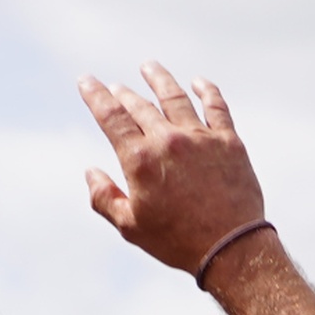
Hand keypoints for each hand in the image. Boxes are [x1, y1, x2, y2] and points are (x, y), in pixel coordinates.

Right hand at [79, 60, 265, 274]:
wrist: (228, 247)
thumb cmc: (175, 241)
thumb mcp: (130, 227)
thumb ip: (104, 198)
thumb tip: (91, 171)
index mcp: (140, 160)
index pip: (112, 117)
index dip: (96, 96)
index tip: (86, 80)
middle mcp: (168, 140)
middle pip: (140, 106)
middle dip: (124, 93)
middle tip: (116, 86)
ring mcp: (201, 137)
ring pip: (175, 97)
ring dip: (159, 80)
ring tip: (149, 67)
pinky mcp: (228, 141)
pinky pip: (216, 106)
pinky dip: (206, 91)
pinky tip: (198, 82)